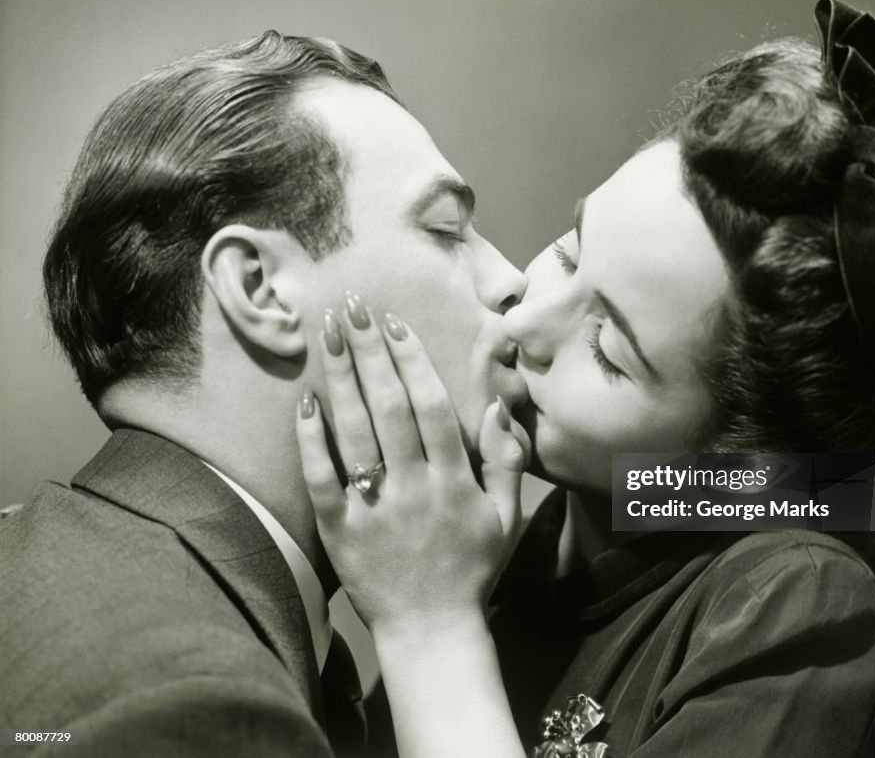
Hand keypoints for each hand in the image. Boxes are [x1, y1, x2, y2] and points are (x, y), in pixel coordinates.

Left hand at [296, 294, 527, 637]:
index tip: (394, 323)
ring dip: (340, 379)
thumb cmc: (473, 569)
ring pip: (355, 432)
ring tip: (326, 335)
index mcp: (455, 480)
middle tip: (352, 307)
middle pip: (389, 407)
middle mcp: (414, 486)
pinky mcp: (341, 531)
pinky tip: (304, 403)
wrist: (433, 630)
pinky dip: (312, 442)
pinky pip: (322, 480)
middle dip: (370, 352)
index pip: (431, 406)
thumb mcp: (507, 517)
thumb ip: (506, 460)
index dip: (412, 360)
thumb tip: (497, 406)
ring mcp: (375, 508)